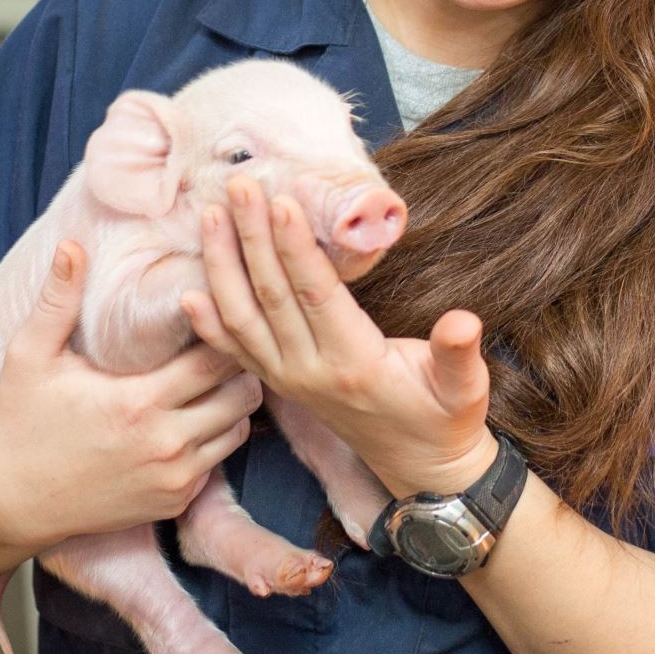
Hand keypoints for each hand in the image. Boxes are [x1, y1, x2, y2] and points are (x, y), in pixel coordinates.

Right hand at [0, 239, 263, 552]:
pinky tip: (195, 414)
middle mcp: (166, 443)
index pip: (217, 356)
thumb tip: (73, 244)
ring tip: (214, 376)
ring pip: (239, 429)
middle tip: (226, 340)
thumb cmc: (20, 422)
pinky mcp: (174, 500)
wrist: (11, 502)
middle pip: (243, 393)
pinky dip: (215, 437)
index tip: (216, 309)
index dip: (224, 328)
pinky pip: (219, 461)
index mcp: (139, 401)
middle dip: (239, 364)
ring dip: (233, 402)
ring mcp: (174, 477)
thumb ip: (58, 300)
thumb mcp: (31, 356)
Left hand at [180, 178, 496, 497]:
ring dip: (223, 265)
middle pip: (270, 296)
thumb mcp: (465, 389)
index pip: (315, 295)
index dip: (295, 248)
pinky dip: (209, 323)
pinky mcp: (280, 385)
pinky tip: (189, 292)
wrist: (421, 469)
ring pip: (242, 318)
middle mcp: (310, 372)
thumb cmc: (446, 419)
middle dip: (251, 237)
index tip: (281, 201)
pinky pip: (235, 351)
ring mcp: (288, 380)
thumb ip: (459, 354)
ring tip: (211, 214)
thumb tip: (464, 321)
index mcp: (354, 363)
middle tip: (238, 185)